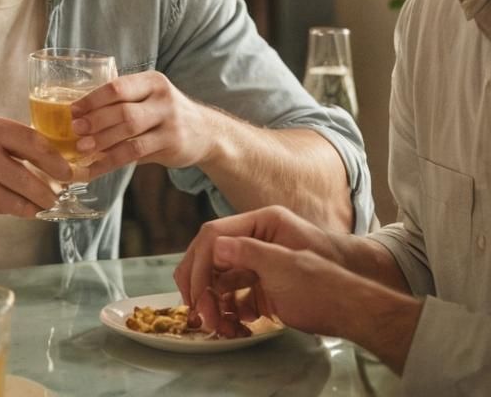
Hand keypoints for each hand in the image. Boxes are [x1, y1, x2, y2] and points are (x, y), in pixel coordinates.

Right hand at [0, 117, 70, 219]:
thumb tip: (58, 163)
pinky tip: (30, 210)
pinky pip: (10, 207)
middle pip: (29, 173)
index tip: (69, 172)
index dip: (55, 159)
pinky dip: (24, 211)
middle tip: (63, 193)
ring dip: (40, 203)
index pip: (34, 141)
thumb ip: (18, 146)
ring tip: (49, 204)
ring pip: (21, 194)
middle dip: (51, 188)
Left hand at [70, 71, 215, 174]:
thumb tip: (79, 114)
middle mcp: (163, 99)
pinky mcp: (172, 145)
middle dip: (95, 121)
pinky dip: (112, 161)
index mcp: (152, 81)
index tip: (73, 110)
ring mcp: (170, 123)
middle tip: (75, 129)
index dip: (92, 99)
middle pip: (123, 110)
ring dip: (102, 141)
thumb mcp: (149, 96)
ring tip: (82, 148)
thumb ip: (123, 101)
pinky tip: (96, 167)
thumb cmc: (165, 113)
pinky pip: (136, 154)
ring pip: (130, 133)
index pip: (117, 87)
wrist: (206, 132)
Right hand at [174, 205, 341, 331]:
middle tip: (200, 313)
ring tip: (219, 326)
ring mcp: (258, 265)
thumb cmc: (326, 280)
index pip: (215, 235)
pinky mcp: (262, 287)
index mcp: (260, 224)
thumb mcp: (287, 264)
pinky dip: (230, 311)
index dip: (200, 263)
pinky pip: (235, 297)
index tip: (195, 293)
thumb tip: (214, 246)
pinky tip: (234, 325)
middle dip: (202, 285)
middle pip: (213, 257)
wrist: (355, 309)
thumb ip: (249, 252)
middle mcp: (254, 241)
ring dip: (214, 302)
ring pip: (221, 280)